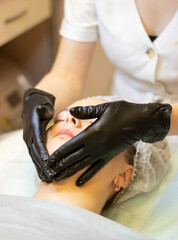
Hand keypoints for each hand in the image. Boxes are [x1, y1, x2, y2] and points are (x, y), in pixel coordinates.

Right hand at [22, 88, 55, 181]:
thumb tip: (45, 112)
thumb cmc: (41, 103)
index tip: (48, 165)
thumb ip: (45, 109)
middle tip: (50, 178)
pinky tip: (43, 172)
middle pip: (36, 153)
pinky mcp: (31, 141)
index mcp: (33, 127)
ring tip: (47, 179)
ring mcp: (29, 139)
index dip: (43, 155)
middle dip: (42, 166)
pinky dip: (39, 163)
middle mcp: (29, 135)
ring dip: (40, 168)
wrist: (33, 102)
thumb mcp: (44, 104)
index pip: (39, 143)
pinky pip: (34, 154)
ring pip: (34, 156)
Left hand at [50, 101, 171, 184]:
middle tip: (49, 173)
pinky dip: (87, 176)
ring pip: (82, 165)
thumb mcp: (103, 108)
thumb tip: (70, 111)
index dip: (58, 153)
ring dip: (69, 172)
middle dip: (60, 166)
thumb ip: (86, 111)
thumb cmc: (122, 112)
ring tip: (59, 179)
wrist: (141, 121)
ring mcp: (103, 153)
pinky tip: (79, 183)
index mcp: (92, 132)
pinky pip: (97, 168)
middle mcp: (95, 145)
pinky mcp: (110, 157)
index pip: (71, 145)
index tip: (49, 161)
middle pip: (74, 158)